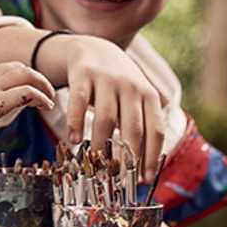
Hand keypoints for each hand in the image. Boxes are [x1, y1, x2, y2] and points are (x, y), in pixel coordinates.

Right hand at [0, 62, 54, 137]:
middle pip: (21, 67)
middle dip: (37, 77)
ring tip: (51, 99)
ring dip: (44, 86)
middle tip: (46, 90)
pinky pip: (28, 92)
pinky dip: (42, 97)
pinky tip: (47, 106)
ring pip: (29, 75)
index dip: (20, 77)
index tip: (27, 87)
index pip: (6, 68)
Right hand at [49, 35, 164, 181]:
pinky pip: (78, 103)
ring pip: (105, 119)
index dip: (151, 156)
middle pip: (132, 128)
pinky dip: (75, 124)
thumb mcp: (136, 96)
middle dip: (126, 157)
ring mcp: (107, 79)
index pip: (155, 130)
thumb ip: (141, 123)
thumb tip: (143, 165)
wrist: (93, 48)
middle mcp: (131, 86)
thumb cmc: (117, 83)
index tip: (143, 179)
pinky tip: (71, 140)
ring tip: (94, 163)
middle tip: (117, 177)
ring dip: (99, 145)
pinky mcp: (83, 74)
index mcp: (148, 94)